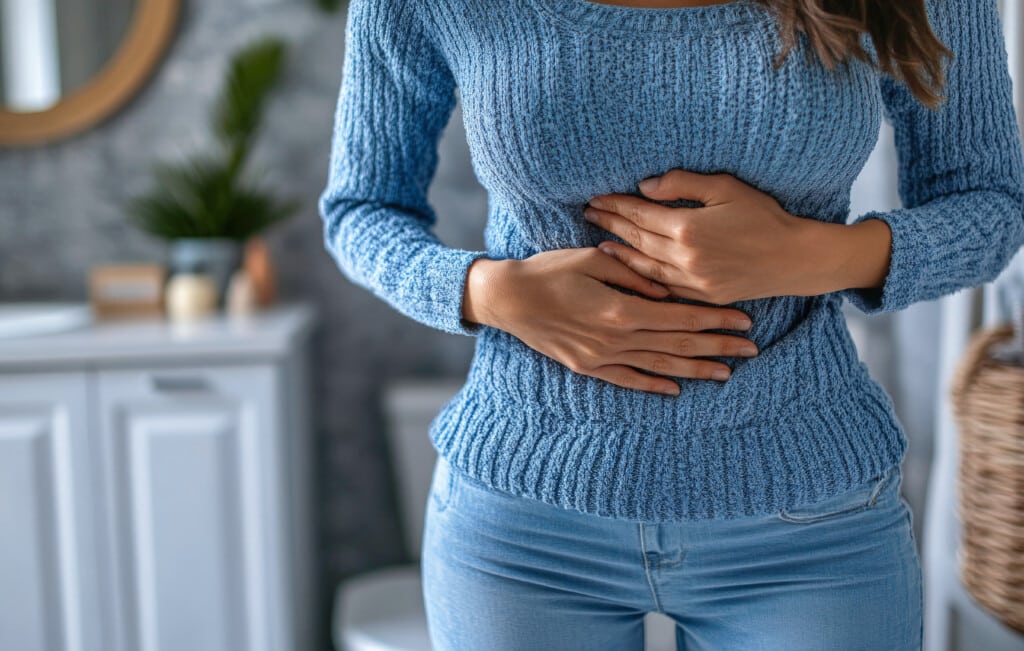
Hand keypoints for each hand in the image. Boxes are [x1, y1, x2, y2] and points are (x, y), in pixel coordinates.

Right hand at [462, 248, 759, 395]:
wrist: (509, 299)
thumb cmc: (550, 270)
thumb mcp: (593, 259)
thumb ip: (633, 274)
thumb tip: (668, 287)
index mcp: (620, 309)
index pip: (680, 316)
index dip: (715, 319)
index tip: (743, 319)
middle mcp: (615, 339)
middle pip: (677, 344)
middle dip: (718, 346)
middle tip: (752, 348)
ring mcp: (601, 357)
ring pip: (658, 367)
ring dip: (694, 369)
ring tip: (726, 372)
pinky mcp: (588, 367)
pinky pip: (627, 380)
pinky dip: (653, 385)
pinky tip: (676, 388)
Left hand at [583, 169, 827, 303]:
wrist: (794, 259)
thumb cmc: (764, 217)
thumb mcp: (726, 188)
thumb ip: (683, 184)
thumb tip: (645, 187)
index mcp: (688, 228)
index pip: (640, 213)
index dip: (615, 205)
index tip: (595, 198)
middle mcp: (684, 258)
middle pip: (636, 239)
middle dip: (610, 224)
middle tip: (587, 213)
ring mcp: (691, 282)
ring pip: (643, 267)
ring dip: (618, 253)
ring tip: (598, 243)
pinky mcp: (700, 297)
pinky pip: (661, 287)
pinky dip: (640, 277)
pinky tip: (629, 271)